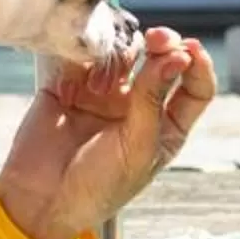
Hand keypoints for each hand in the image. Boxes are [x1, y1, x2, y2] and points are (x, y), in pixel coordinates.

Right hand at [0, 26, 211, 238]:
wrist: (42, 199)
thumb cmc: (97, 186)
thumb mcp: (136, 146)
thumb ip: (153, 97)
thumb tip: (178, 56)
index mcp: (164, 126)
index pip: (193, 88)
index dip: (197, 65)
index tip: (189, 50)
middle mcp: (138, 105)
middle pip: (160, 61)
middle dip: (162, 45)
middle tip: (156, 39)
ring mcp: (103, 92)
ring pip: (122, 52)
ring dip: (120, 52)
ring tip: (105, 73)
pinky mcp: (69, 83)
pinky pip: (81, 53)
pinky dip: (84, 50)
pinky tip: (81, 69)